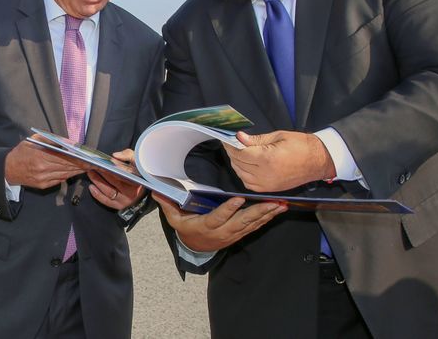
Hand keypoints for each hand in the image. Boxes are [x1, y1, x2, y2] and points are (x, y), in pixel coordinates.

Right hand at [4, 136, 87, 188]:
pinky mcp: (43, 186)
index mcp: (41, 156)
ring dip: (77, 171)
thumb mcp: (35, 139)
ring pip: (65, 175)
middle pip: (67, 167)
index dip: (78, 158)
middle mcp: (43, 169)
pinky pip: (59, 180)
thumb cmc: (22, 151)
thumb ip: (53, 139)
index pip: (65, 157)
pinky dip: (68, 176)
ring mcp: (43, 179)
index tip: (89, 157)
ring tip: (87, 167)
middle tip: (93, 163)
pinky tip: (75, 172)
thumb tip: (70, 142)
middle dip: (81, 165)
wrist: (8, 169)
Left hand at [88, 149, 145, 208]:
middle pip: (114, 181)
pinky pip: (106, 201)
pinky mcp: (118, 206)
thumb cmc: (137, 174)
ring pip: (108, 191)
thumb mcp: (137, 162)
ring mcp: (124, 200)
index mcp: (136, 181)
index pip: (124, 173)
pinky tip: (91, 187)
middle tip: (93, 165)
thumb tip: (114, 156)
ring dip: (97, 182)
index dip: (112, 167)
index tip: (103, 161)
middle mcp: (131, 192)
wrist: (141, 192)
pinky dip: (97, 194)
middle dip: (102, 172)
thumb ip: (127, 155)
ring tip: (90, 173)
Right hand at [154, 193, 286, 251]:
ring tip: (280, 205)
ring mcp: (233, 233)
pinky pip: (256, 226)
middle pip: (242, 222)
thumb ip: (169, 205)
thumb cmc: (186, 228)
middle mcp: (222, 231)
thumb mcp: (174, 219)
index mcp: (206, 226)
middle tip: (272, 203)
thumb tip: (157, 191)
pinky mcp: (241, 233)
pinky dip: (267, 218)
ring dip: (267, 215)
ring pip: (252, 224)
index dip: (228, 210)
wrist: (196, 248)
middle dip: (258, 212)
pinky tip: (277, 210)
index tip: (238, 199)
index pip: (218, 218)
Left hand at [224, 131, 335, 192]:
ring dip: (237, 164)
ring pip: (241, 175)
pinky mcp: (270, 189)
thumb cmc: (302, 146)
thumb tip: (239, 137)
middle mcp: (265, 174)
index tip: (227, 139)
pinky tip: (246, 165)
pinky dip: (244, 175)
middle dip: (232, 153)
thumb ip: (256, 140)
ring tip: (239, 153)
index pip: (239, 153)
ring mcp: (267, 184)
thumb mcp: (277, 136)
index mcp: (267, 159)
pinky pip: (249, 184)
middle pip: (238, 164)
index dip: (231, 145)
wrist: (319, 160)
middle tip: (232, 143)